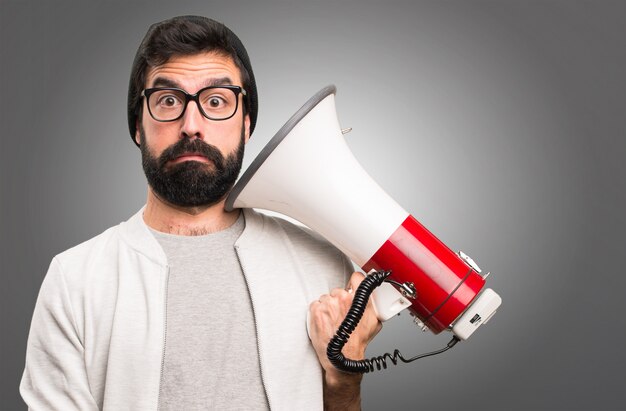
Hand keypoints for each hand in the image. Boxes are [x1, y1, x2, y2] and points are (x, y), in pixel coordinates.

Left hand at [308, 272, 381, 386]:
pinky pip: (316, 304)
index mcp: (359, 300)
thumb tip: (374, 298)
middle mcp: (344, 299)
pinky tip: (325, 323)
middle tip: (342, 314)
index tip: (353, 285)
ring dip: (329, 307)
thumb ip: (374, 306)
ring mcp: (329, 304)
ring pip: (327, 298)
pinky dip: (319, 312)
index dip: (355, 282)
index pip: (356, 277)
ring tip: (334, 321)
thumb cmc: (357, 343)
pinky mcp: (316, 311)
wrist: (342, 358)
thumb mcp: (374, 322)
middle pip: (339, 290)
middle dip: (340, 300)